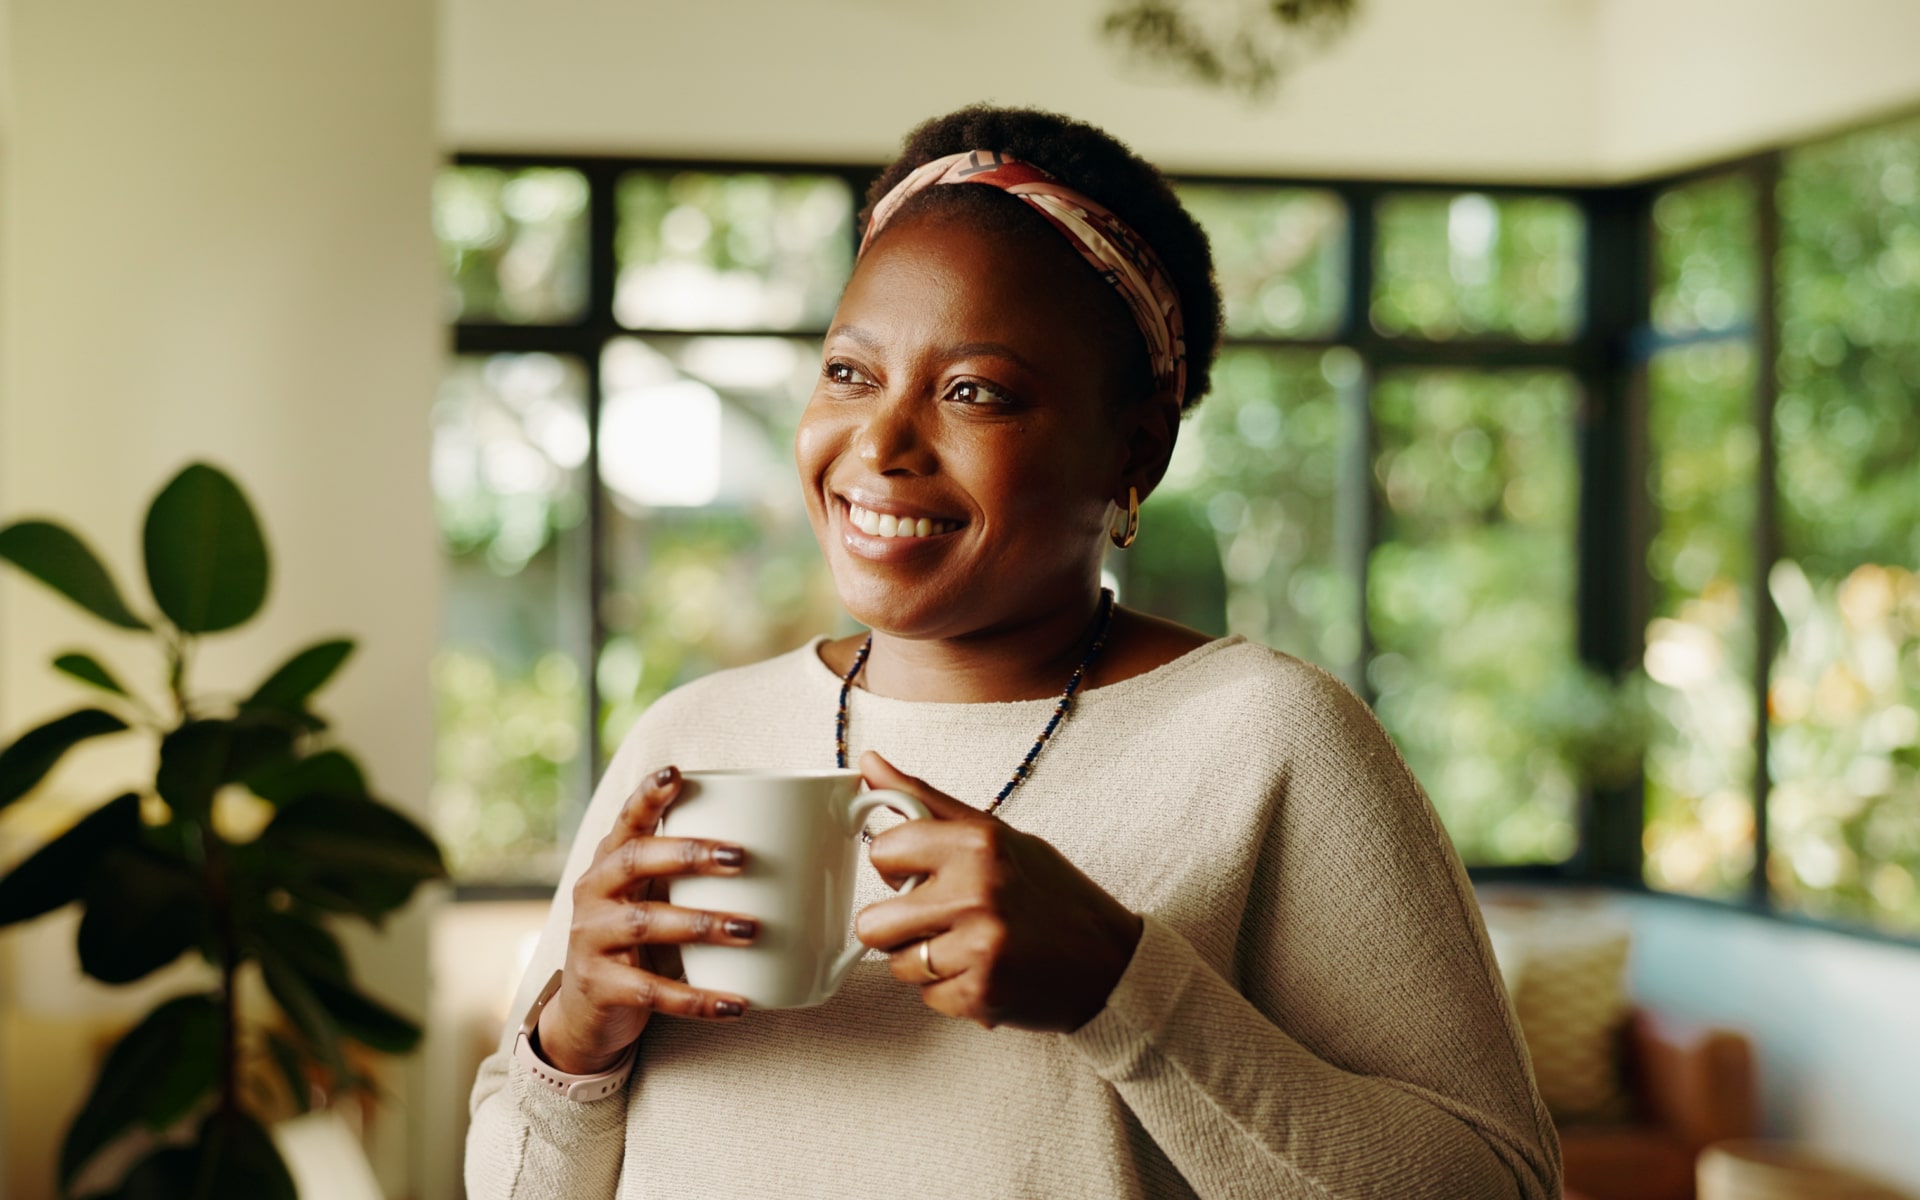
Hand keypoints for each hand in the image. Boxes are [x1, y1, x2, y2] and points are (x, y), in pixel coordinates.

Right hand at [535, 766, 756, 1074]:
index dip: (648, 796)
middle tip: (740, 857)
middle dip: (687, 854)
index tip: (675, 773)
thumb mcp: (658, 898)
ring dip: (700, 925)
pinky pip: (650, 991)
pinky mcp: (600, 986)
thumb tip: (793, 845)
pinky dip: (695, 998)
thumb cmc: (644, 940)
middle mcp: (594, 892)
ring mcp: (591, 938)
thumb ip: (698, 874)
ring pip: (643, 923)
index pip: (627, 820)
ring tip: (749, 930)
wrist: (591, 1013)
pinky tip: (733, 1003)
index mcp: (611, 862)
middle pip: (634, 860)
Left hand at [852, 752, 1143, 1032]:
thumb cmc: (1052, 893)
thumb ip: (927, 803)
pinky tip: (985, 972)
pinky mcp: (982, 994)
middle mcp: (977, 892)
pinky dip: (951, 990)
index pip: (882, 851)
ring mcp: (979, 947)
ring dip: (924, 962)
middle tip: (938, 919)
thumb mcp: (997, 835)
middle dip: (897, 926)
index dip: (897, 866)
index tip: (921, 871)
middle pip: (872, 923)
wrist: (1112, 961)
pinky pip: (927, 997)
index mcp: (979, 843)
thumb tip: (868, 762)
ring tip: (968, 947)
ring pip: (897, 965)